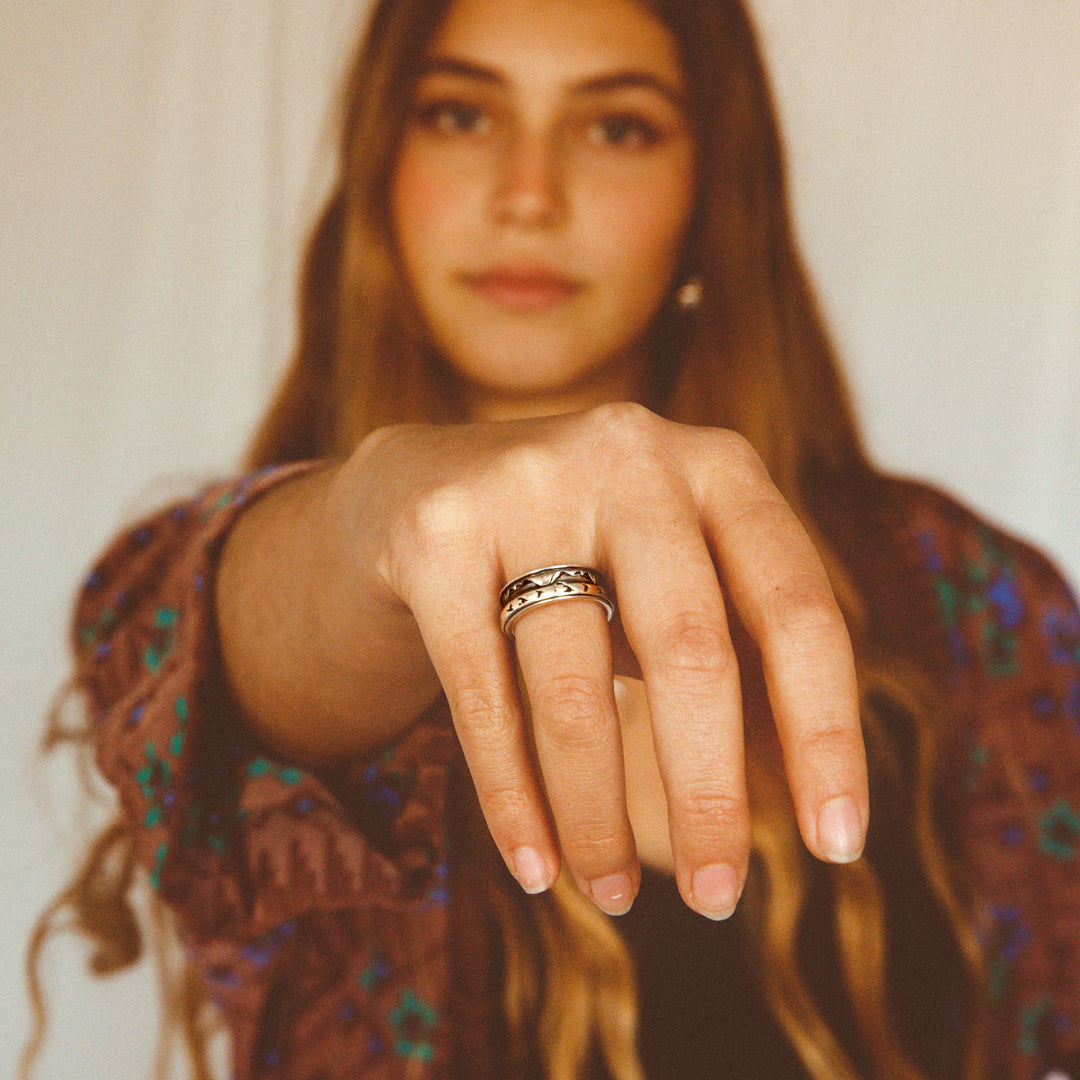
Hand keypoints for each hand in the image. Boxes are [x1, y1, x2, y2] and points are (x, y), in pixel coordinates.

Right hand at [336, 402, 866, 918]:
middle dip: (709, 796)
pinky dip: (512, 796)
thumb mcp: (677, 572)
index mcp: (718, 467)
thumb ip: (743, 652)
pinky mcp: (436, 536)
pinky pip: (483, 696)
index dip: (826, 734)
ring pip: (575, 689)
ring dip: (600, 816)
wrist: (424, 484)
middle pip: (690, 651)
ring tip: (613, 897)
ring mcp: (525, 487)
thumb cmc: (584, 547)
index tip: (837, 847)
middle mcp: (629, 456)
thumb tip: (812, 798)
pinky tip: (536, 865)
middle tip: (717, 899)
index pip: (796, 609)